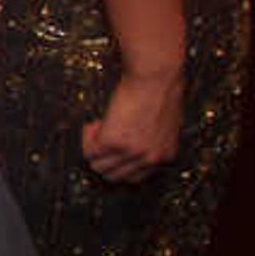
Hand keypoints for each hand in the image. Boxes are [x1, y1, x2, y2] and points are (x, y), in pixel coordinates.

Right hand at [82, 62, 182, 182]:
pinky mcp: (112, 141)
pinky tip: (97, 122)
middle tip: (103, 139)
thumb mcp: (166, 125)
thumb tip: (132, 145)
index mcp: (165, 155)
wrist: (155, 77)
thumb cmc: (162, 91)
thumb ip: (153, 141)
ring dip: (94, 148)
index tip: (114, 151)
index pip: (135, 177)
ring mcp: (130, 152)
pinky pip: (89, 149)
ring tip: (100, 127)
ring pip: (98, 166)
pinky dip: (88, 136)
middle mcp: (149, 158)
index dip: (120, 163)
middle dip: (105, 159)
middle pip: (114, 176)